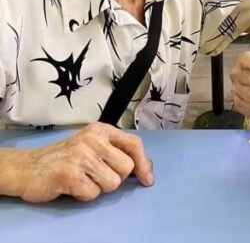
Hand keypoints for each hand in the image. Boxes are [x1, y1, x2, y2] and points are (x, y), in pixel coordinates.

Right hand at [8, 123, 153, 202]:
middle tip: (95, 176)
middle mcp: (93, 139)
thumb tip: (145, 170)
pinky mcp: (69, 173)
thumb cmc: (63, 159)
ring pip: (112, 183)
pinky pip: (93, 193)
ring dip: (98, 188)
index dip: (143, 164)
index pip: (134, 144)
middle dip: (114, 178)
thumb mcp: (92, 146)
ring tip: (82, 180)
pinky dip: (84, 195)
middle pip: (126, 168)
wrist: (26, 168)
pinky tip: (71, 186)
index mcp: (101, 130)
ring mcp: (81, 155)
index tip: (147, 179)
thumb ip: (116, 152)